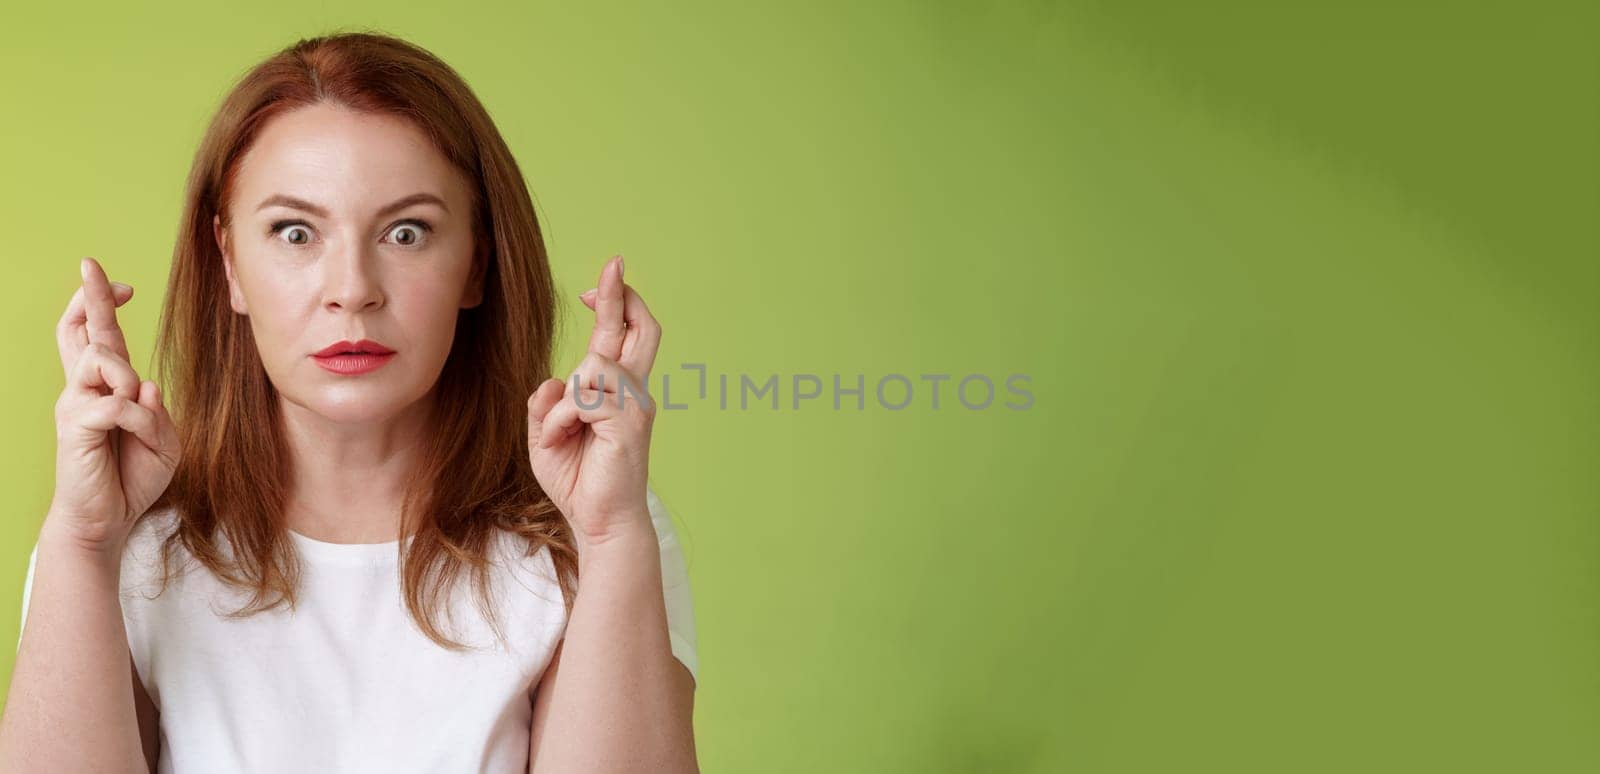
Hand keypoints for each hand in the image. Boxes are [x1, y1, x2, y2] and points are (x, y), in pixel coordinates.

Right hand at [47, 257, 179, 554]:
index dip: (104, 306)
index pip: (98, 337)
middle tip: (90, 264)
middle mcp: (85, 389)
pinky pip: (116, 405)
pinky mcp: (75, 426)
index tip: (123, 284)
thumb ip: (158, 412)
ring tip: (136, 409)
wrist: (107, 519)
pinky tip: (136, 437)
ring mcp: (76, 404)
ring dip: (128, 377)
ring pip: (103, 359)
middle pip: (84, 332)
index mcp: (107, 388)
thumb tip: (146, 384)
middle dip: (91, 296)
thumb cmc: (132, 477)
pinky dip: (138, 420)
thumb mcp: (163, 442)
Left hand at [526, 255, 661, 556]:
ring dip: (563, 401)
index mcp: (615, 392)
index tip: (594, 288)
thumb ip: (544, 403)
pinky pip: (583, 398)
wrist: (600, 523)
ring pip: (594, 366)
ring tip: (561, 434)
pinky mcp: (630, 423)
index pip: (622, 336)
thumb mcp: (544, 436)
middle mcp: (632, 393)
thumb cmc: (578, 481)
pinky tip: (564, 440)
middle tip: (614, 263)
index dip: (613, 304)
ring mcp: (635, 407)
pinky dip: (561, 419)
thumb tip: (553, 380)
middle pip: (642, 329)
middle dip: (624, 295)